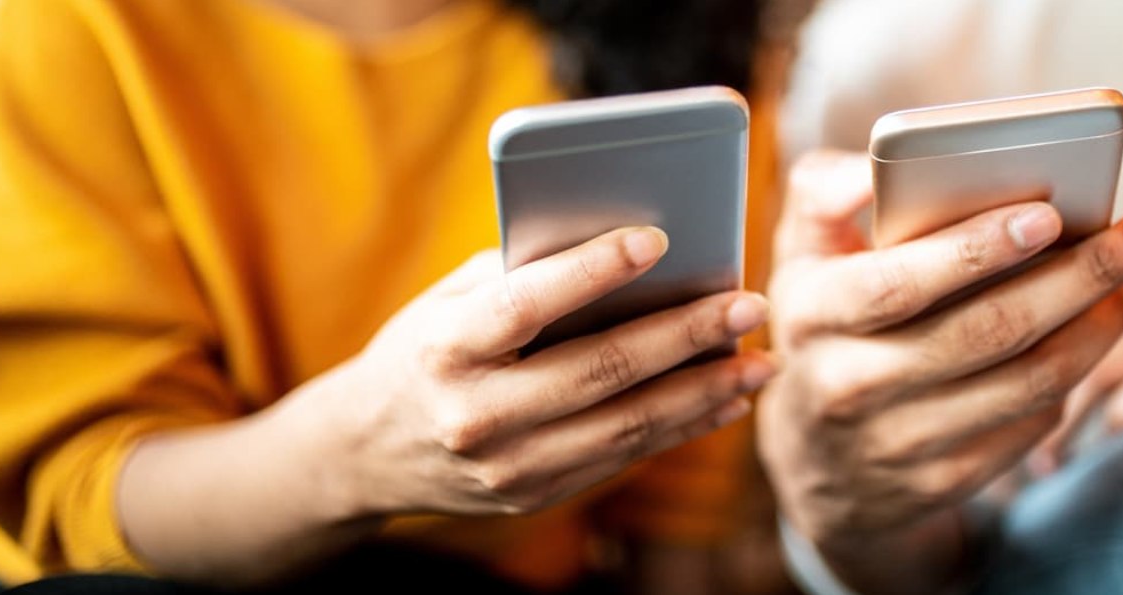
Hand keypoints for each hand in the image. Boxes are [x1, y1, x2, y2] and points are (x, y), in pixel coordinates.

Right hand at [308, 226, 774, 517]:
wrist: (364, 453)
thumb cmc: (423, 351)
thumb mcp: (448, 302)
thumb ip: (522, 276)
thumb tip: (627, 248)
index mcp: (446, 349)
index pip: (528, 304)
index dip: (594, 270)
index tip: (659, 238)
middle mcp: (476, 414)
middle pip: (598, 371)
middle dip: (684, 336)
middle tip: (747, 306)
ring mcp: (507, 466)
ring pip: (625, 426)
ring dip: (703, 393)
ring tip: (758, 362)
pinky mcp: (534, 497)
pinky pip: (622, 459)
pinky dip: (681, 428)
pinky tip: (725, 401)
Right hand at [755, 151, 1122, 591]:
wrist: (819, 462)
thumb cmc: (827, 322)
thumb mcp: (800, 252)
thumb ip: (826, 191)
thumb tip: (875, 170)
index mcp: (810, 315)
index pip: (899, 284)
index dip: (974, 250)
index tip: (1048, 214)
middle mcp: (848, 386)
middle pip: (987, 331)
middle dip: (1077, 276)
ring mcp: (897, 443)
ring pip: (1025, 383)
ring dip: (1095, 326)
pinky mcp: (943, 483)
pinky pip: (1030, 425)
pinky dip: (1073, 372)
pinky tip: (1094, 329)